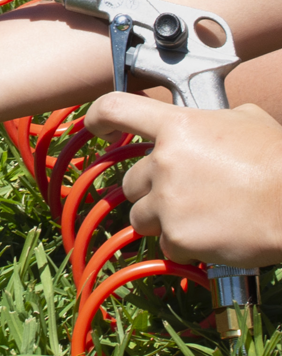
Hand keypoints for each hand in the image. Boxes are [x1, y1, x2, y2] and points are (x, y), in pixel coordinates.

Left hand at [86, 92, 281, 266]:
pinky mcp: (179, 236)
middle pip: (129, 180)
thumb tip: (211, 118)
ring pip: (140, 215)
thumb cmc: (277, 160)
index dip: (96, 117)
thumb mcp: (244, 120)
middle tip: (182, 195)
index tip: (92, 127)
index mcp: (175, 126)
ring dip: (161, 219)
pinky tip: (209, 238)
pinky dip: (182, 246)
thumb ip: (212, 118)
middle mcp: (163, 161)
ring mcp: (168, 200)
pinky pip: (165, 244)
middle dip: (149, 190)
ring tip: (197, 218)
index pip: (114, 109)